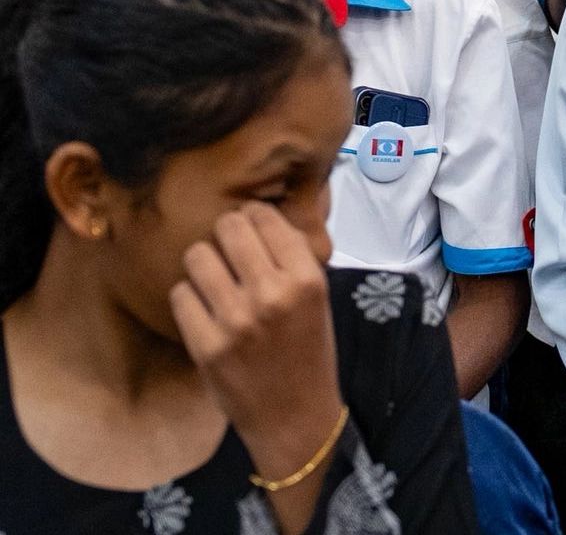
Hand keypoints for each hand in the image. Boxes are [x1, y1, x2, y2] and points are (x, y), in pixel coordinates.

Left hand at [170, 204, 344, 479]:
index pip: (267, 219)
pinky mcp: (206, 345)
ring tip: (214, 278)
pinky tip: (204, 309)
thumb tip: (257, 217)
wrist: (294, 417)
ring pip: (198, 256)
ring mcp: (236, 320)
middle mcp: (272, 294)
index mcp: (308, 280)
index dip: (254, 215)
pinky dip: (190, 297)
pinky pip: (180, 294)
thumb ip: (292, 260)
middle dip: (226, 232)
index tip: (250, 223)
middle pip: (229, 228)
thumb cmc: (309, 354)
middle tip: (229, 247)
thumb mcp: (318, 300)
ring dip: (204, 263)